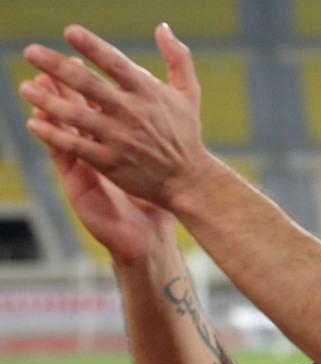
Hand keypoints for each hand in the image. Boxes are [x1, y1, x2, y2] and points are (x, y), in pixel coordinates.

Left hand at [19, 23, 211, 209]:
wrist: (188, 179)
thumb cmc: (185, 133)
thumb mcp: (189, 92)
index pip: (115, 63)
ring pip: (76, 115)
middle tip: (31, 52)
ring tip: (25, 87)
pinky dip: (53, 134)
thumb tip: (162, 28)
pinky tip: (34, 123)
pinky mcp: (110, 161)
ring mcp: (119, 138)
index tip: (70, 31)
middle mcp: (131, 112)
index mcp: (148, 92)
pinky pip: (75, 145)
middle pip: (88, 84)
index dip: (92, 46)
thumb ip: (178, 57)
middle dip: (56, 67)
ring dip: (47, 100)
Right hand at [29, 72, 175, 263]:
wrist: (157, 229)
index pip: (98, 103)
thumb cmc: (158, 189)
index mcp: (115, 137)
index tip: (82, 57)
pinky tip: (37, 124)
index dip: (90, 81)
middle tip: (48, 64)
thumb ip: (156, 122)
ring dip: (49, 108)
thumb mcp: (162, 152)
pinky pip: (63, 157)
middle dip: (62, 88)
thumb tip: (154, 88)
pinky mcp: (81, 182)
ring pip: (65, 130)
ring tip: (35, 86)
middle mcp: (97, 147)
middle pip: (76, 110)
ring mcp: (87, 164)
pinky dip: (51, 139)